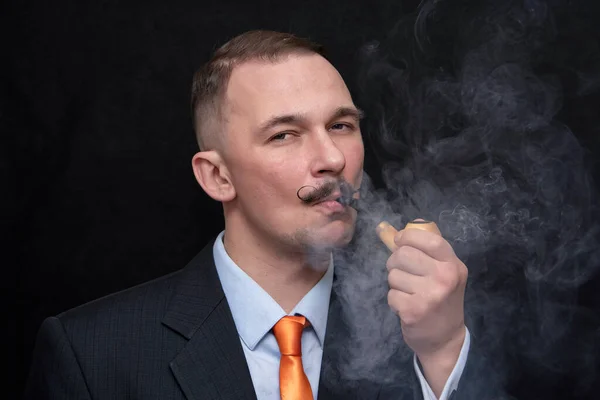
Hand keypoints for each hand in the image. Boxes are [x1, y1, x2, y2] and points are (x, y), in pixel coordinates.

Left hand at [385, 223, 467, 376]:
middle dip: (395, 261)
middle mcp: (444, 278)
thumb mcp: (444, 272)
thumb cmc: (442, 299)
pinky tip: (407, 306)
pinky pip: (390, 294)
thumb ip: (426, 249)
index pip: (429, 238)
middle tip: (402, 271)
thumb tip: (395, 226)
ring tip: (408, 292)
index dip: (407, 236)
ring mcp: (430, 295)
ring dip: (395, 283)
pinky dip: (394, 300)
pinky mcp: (413, 311)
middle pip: (403, 254)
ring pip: (393, 274)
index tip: (399, 241)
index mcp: (453, 264)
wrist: (446, 338)